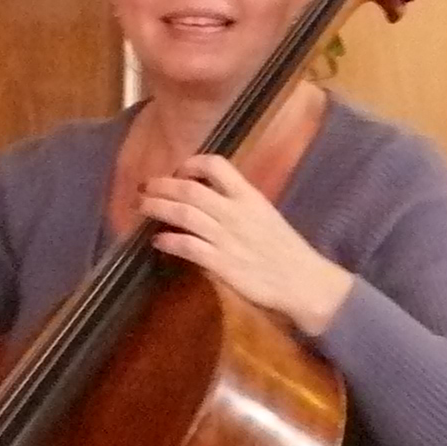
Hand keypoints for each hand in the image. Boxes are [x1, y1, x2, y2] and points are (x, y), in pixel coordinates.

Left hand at [142, 153, 354, 339]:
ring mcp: (228, 238)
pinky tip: (158, 241)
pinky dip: (169, 241)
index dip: (192, 164)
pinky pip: (188, 247)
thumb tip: (209, 202)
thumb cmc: (286, 251)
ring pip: (184, 214)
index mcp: (250, 197)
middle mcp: (236, 213)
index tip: (179, 170)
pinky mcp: (222, 264)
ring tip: (142, 206)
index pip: (217, 166)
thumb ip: (239, 207)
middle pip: (190, 190)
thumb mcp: (266, 216)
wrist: (304, 282)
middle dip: (162, 186)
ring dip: (157, 208)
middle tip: (145, 187)